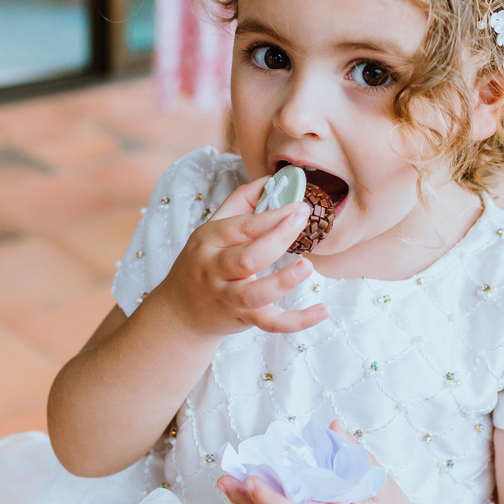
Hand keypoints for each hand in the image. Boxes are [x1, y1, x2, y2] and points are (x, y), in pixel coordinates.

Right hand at [153, 177, 327, 339]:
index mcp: (209, 240)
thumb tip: (271, 179)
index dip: (272, 214)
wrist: (180, 313)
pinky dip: (298, 321)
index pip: (242, 226)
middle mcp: (215, 269)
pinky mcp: (243, 319)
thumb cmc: (204, 263)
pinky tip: (323, 311)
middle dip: (278, 237)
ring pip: (254, 294)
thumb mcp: (212, 229)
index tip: (299, 204)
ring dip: (282, 281)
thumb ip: (241, 202)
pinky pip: (271, 324)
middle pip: (246, 257)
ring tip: (307, 266)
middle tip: (304, 218)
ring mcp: (228, 297)